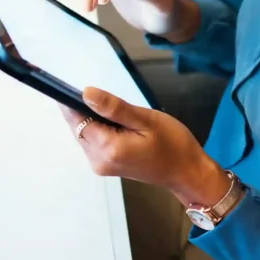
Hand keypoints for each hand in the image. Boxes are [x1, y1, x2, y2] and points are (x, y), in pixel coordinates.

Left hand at [61, 87, 232, 206]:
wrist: (186, 172)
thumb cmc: (172, 144)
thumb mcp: (146, 120)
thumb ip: (114, 107)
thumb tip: (85, 93)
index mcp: (108, 148)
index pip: (76, 119)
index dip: (73, 102)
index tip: (77, 87)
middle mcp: (98, 160)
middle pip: (77, 127)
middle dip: (86, 110)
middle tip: (111, 102)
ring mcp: (100, 166)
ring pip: (83, 133)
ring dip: (94, 120)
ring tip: (120, 115)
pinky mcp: (104, 166)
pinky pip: (92, 141)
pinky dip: (100, 129)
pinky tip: (118, 126)